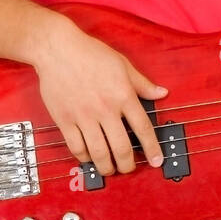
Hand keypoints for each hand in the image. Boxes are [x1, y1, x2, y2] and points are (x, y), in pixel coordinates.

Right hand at [32, 18, 168, 174]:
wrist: (58, 49)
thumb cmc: (92, 54)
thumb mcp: (123, 64)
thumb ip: (143, 83)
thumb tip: (162, 93)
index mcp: (123, 95)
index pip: (143, 128)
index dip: (152, 148)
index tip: (156, 161)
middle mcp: (105, 109)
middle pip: (121, 147)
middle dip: (127, 165)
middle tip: (129, 169)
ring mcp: (84, 116)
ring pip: (99, 152)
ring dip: (107, 167)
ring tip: (110, 169)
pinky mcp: (65, 120)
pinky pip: (76, 146)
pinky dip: (85, 157)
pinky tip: (89, 158)